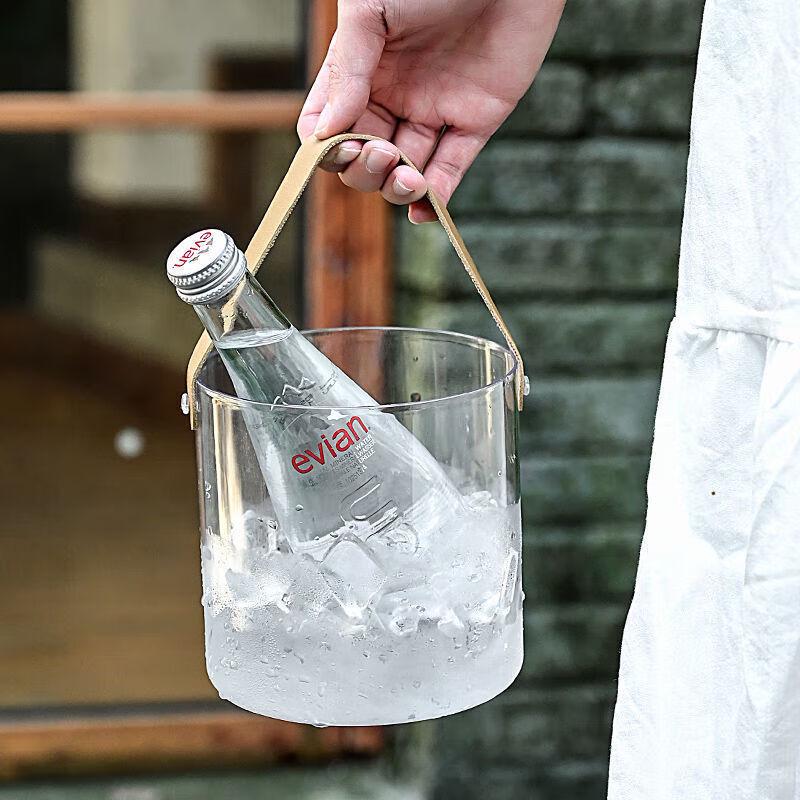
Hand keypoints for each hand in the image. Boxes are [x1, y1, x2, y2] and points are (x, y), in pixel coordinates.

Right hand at [298, 0, 564, 221]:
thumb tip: (326, 134)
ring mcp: (435, 109)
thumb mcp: (370, 10)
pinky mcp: (477, 119)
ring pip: (406, 171)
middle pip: (365, 159)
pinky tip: (424, 210)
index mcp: (362, 70)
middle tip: (380, 152)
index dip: (327, 148)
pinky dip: (438, 197)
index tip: (338, 146)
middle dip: (365, 170)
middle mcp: (394, 95)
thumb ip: (347, 71)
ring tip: (407, 177)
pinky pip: (453, 169)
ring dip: (398, 188)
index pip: (329, 127)